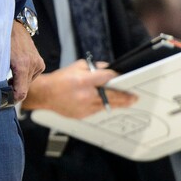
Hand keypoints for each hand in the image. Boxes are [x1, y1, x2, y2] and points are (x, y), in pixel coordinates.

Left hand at [9, 21, 44, 101]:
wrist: (15, 26)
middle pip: (24, 89)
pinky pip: (31, 76)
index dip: (12, 99)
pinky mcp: (40, 63)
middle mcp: (33, 65)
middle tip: (2, 86)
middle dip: (13, 89)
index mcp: (22, 65)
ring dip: (18, 82)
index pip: (21, 93)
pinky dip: (23, 77)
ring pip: (28, 83)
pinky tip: (16, 70)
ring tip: (9, 75)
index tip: (4, 101)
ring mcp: (38, 64)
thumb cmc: (4, 40)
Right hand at [22, 58, 136, 117]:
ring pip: (106, 105)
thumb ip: (94, 67)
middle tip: (134, 97)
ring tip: (128, 102)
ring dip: (118, 103)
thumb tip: (109, 70)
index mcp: (84, 80)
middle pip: (111, 95)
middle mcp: (85, 94)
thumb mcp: (77, 66)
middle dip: (125, 96)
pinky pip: (97, 110)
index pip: (107, 78)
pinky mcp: (82, 114)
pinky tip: (108, 104)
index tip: (123, 78)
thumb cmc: (60, 79)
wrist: (46, 94)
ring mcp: (84, 106)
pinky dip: (103, 106)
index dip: (116, 77)